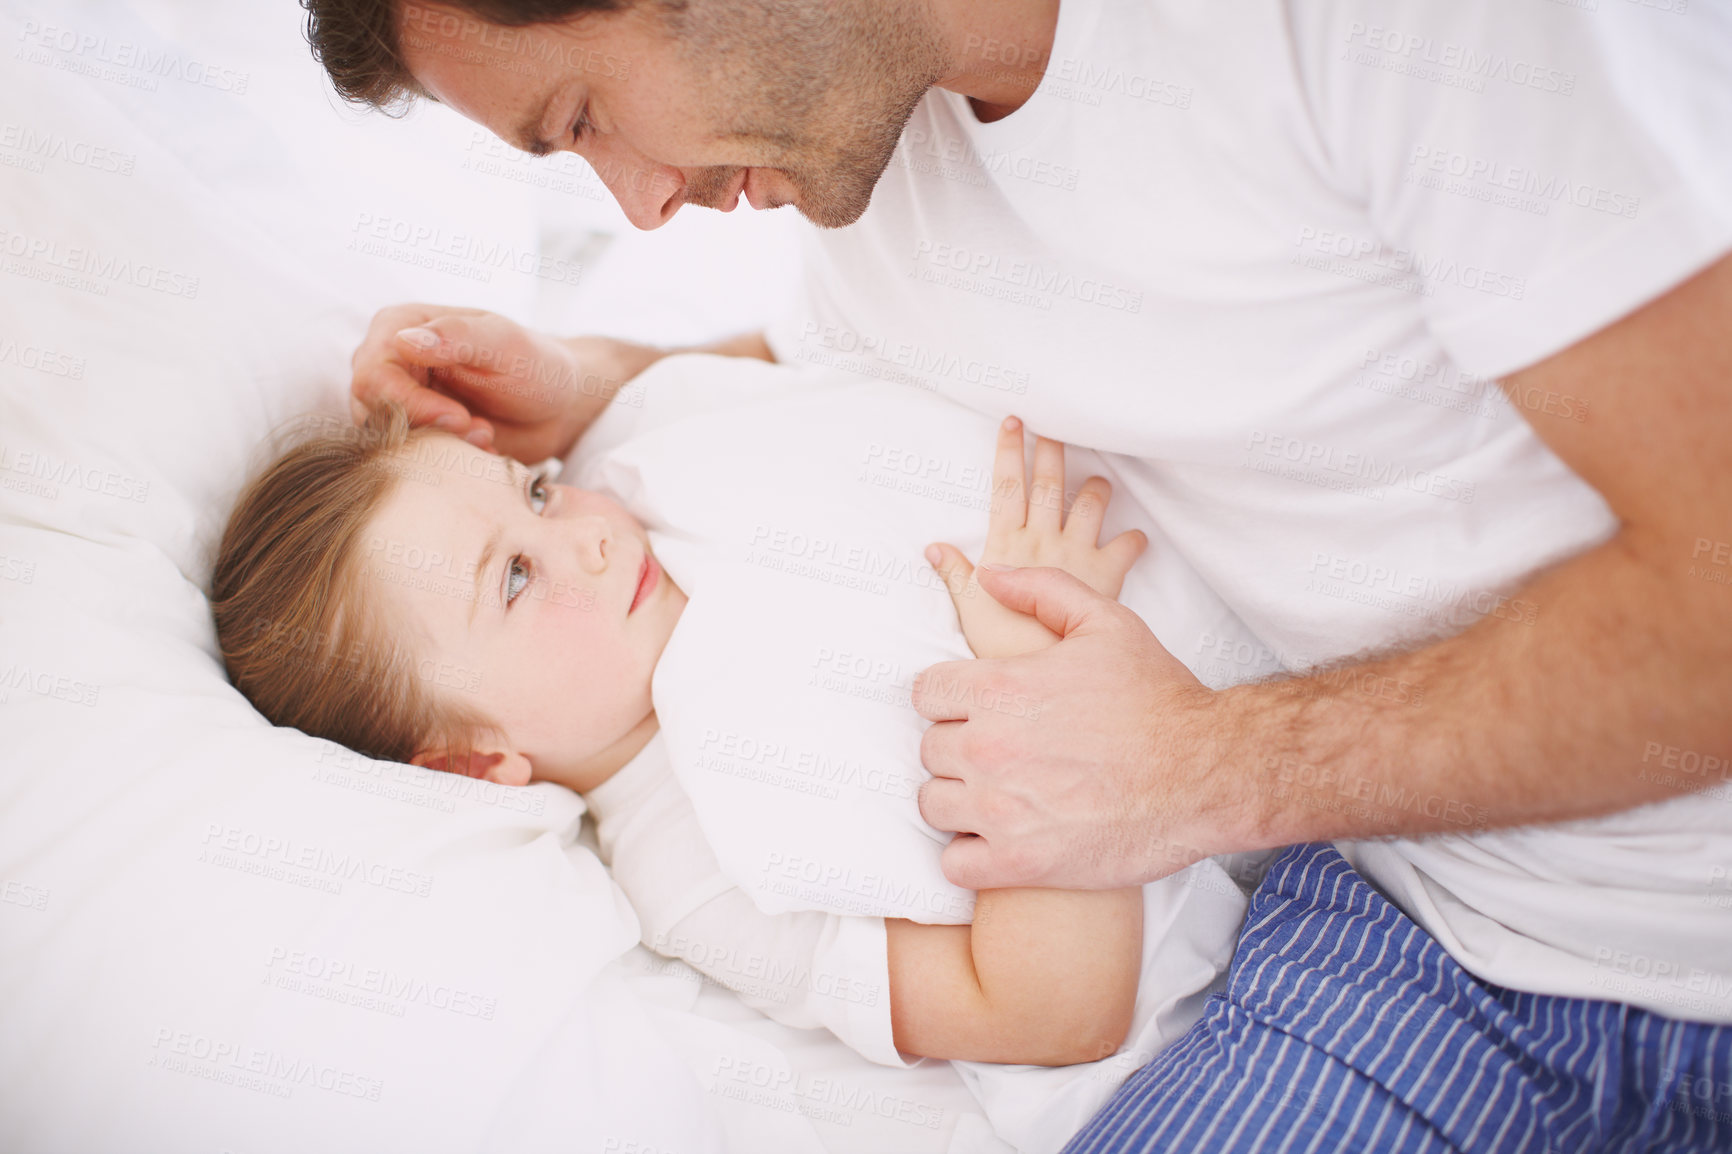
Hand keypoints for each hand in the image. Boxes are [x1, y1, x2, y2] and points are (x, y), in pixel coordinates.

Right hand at [349, 303, 639, 461]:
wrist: (557, 404)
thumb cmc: (534, 363)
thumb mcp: (504, 343)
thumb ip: (456, 337)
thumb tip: (403, 340)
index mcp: (397, 328)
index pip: (374, 375)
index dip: (409, 404)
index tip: (459, 418)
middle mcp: (388, 366)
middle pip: (373, 413)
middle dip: (428, 430)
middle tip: (481, 432)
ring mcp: (397, 404)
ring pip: (389, 442)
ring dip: (441, 448)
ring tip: (486, 436)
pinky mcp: (413, 436)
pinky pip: (410, 461)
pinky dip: (447, 462)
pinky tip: (484, 450)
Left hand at [913, 564, 1229, 889]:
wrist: (1208, 774)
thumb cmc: (1159, 699)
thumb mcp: (1106, 622)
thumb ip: (1041, 590)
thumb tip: (988, 576)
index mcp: (1000, 688)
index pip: (925, 694)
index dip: (951, 699)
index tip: (979, 710)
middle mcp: (990, 747)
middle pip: (929, 750)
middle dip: (959, 748)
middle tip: (1001, 753)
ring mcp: (1001, 811)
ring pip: (933, 805)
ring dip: (960, 800)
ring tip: (999, 796)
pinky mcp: (1020, 864)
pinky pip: (955, 864)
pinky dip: (970, 855)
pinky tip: (1001, 841)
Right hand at [926, 416, 1146, 659]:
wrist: (1044, 666)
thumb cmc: (1002, 644)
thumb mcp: (967, 609)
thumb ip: (954, 574)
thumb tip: (933, 547)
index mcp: (1006, 544)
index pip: (1006, 486)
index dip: (1009, 451)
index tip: (1014, 422)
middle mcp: (1043, 540)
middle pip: (1048, 485)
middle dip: (1052, 452)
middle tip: (1058, 426)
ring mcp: (1076, 553)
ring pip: (1090, 505)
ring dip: (1096, 488)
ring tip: (1100, 480)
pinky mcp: (1105, 574)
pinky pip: (1126, 547)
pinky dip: (1134, 540)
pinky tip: (1138, 537)